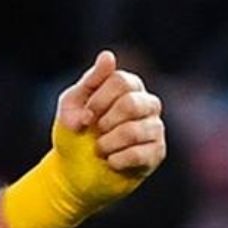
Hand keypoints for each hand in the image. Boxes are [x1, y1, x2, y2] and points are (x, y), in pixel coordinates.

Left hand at [52, 50, 165, 206]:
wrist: (73, 171)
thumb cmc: (74, 133)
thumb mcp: (72, 105)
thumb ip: (89, 82)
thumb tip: (108, 56)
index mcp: (128, 86)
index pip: (121, 81)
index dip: (99, 99)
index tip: (86, 114)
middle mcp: (147, 104)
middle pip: (132, 103)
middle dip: (105, 121)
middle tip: (96, 131)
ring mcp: (154, 128)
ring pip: (134, 130)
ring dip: (107, 143)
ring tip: (100, 148)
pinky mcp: (156, 153)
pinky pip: (140, 154)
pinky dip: (116, 160)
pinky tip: (110, 161)